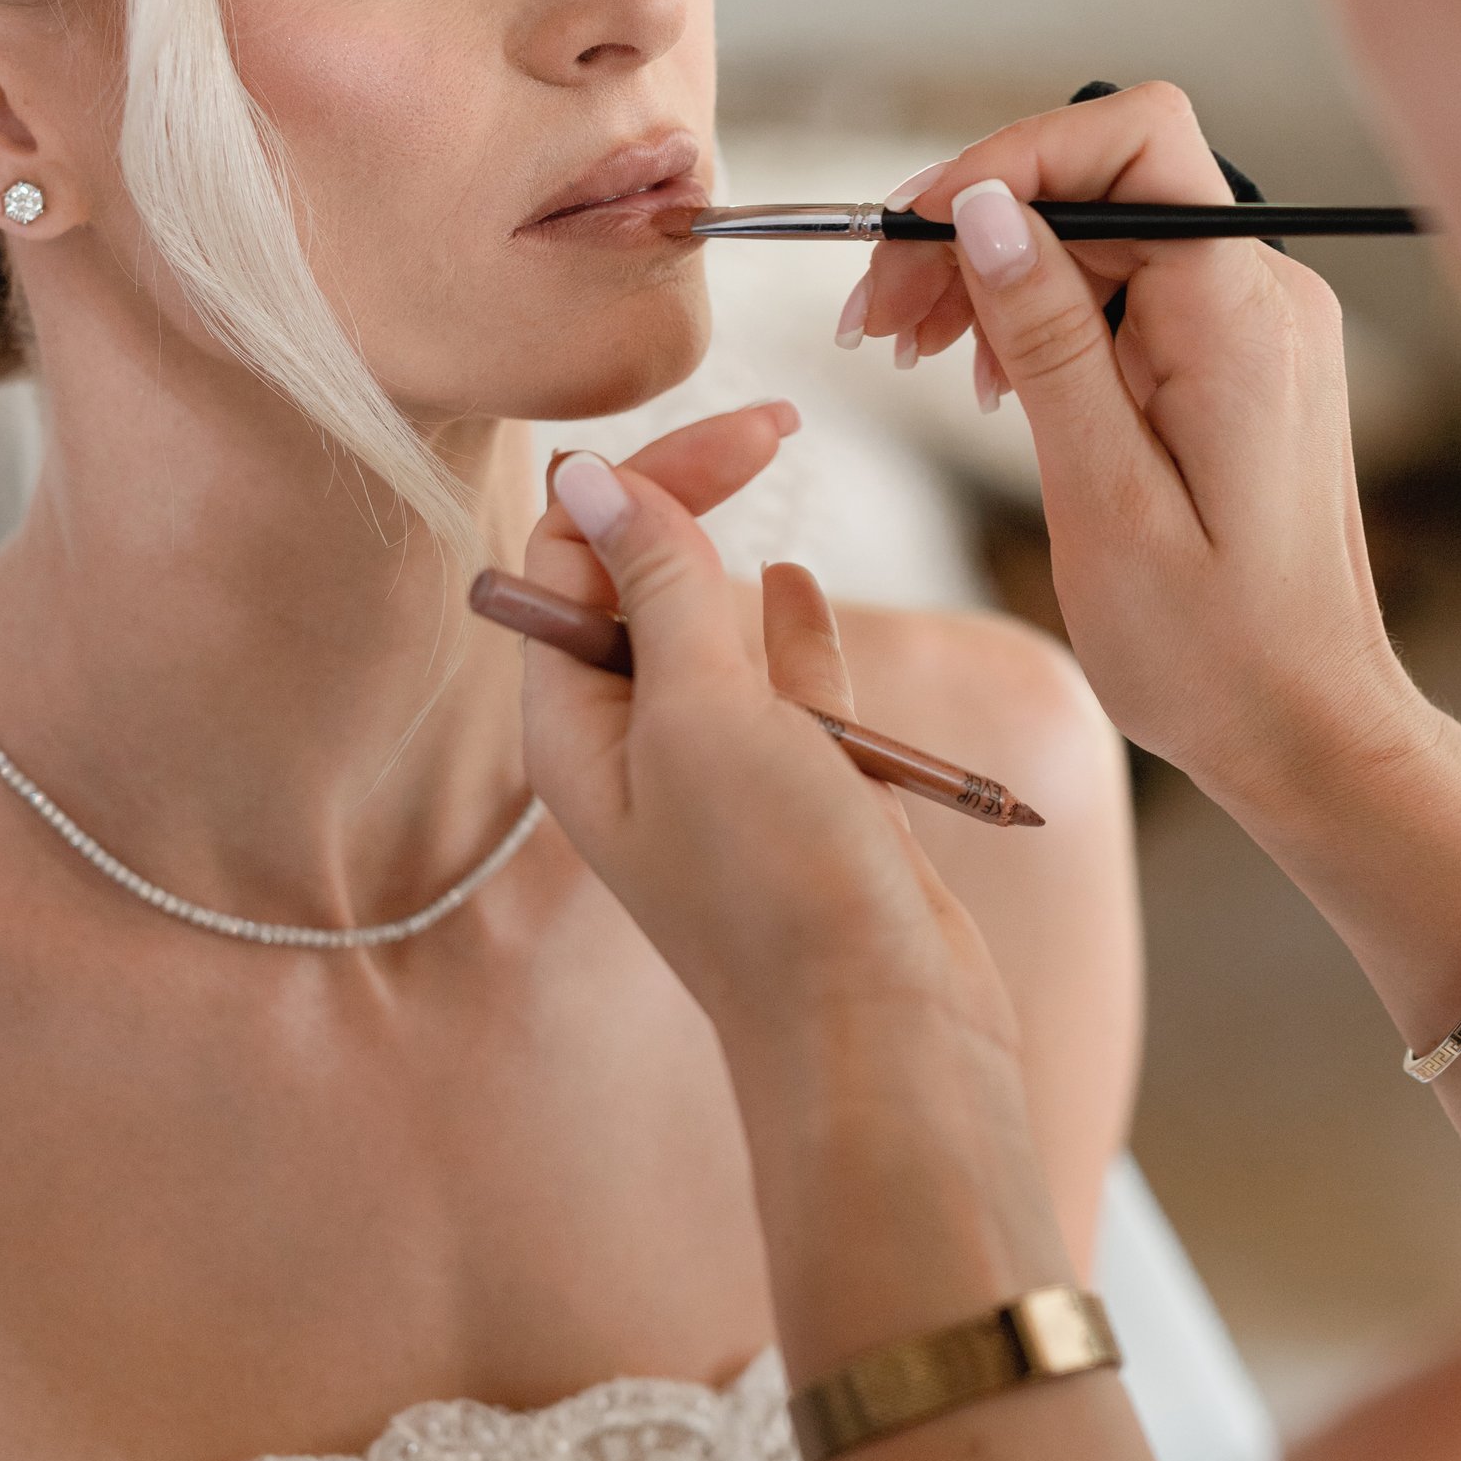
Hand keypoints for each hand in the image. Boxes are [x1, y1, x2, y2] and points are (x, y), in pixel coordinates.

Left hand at [517, 446, 1022, 1075]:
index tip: (747, 429)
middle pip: (639, 588)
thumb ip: (662, 590)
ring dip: (732, 564)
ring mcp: (722, 782)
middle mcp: (634, 754)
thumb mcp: (708, 715)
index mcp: (575, 734)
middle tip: (777, 420)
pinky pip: (784, 696)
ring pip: (712, 637)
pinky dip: (795, 637)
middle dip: (689, 499)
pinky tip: (804, 591)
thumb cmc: (782, 888)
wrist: (885, 1040)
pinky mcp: (803, 804)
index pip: (574, 560)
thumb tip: (595, 477)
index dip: (645, 479)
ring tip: (762, 477)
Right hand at [849, 84, 1435, 833]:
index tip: (911, 235)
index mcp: (1241, 317)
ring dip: (997, 277)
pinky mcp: (1238, 364)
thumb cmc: (1215, 653)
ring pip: (1104, 237)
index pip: (1133, 140)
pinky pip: (1129, 296)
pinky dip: (1044, 319)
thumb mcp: (1103, 499)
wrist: (1309, 733)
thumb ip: (1049, 341)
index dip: (1008, 159)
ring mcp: (1256, 327)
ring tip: (910, 355)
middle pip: (1101, 185)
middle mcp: (1264, 297)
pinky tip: (989, 386)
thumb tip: (986, 210)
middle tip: (874, 322)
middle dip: (975, 229)